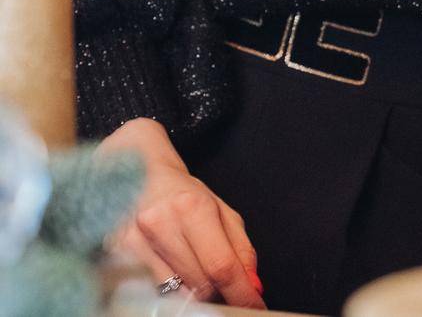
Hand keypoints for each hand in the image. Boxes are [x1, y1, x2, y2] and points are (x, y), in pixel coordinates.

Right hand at [100, 118, 263, 308]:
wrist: (137, 173)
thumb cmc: (183, 194)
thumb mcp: (221, 212)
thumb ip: (240, 249)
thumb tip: (253, 285)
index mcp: (193, 208)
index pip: (222, 265)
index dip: (241, 293)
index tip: (254, 306)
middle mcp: (160, 224)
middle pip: (198, 283)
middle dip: (217, 292)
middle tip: (223, 287)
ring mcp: (132, 242)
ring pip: (172, 292)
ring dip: (190, 293)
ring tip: (193, 274)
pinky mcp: (112, 255)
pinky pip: (147, 290)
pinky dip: (164, 290)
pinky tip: (169, 274)